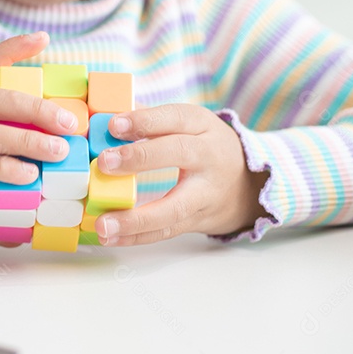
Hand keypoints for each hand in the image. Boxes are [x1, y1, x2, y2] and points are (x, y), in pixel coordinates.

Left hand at [93, 103, 268, 244]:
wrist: (250, 184)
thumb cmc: (203, 146)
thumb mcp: (188, 124)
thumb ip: (149, 120)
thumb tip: (103, 115)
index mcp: (201, 126)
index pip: (174, 118)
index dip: (145, 121)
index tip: (114, 125)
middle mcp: (208, 157)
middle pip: (179, 154)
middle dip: (140, 158)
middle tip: (105, 163)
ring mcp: (206, 193)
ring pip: (173, 207)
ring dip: (135, 218)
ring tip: (103, 223)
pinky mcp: (198, 220)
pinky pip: (167, 231)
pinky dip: (137, 237)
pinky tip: (111, 237)